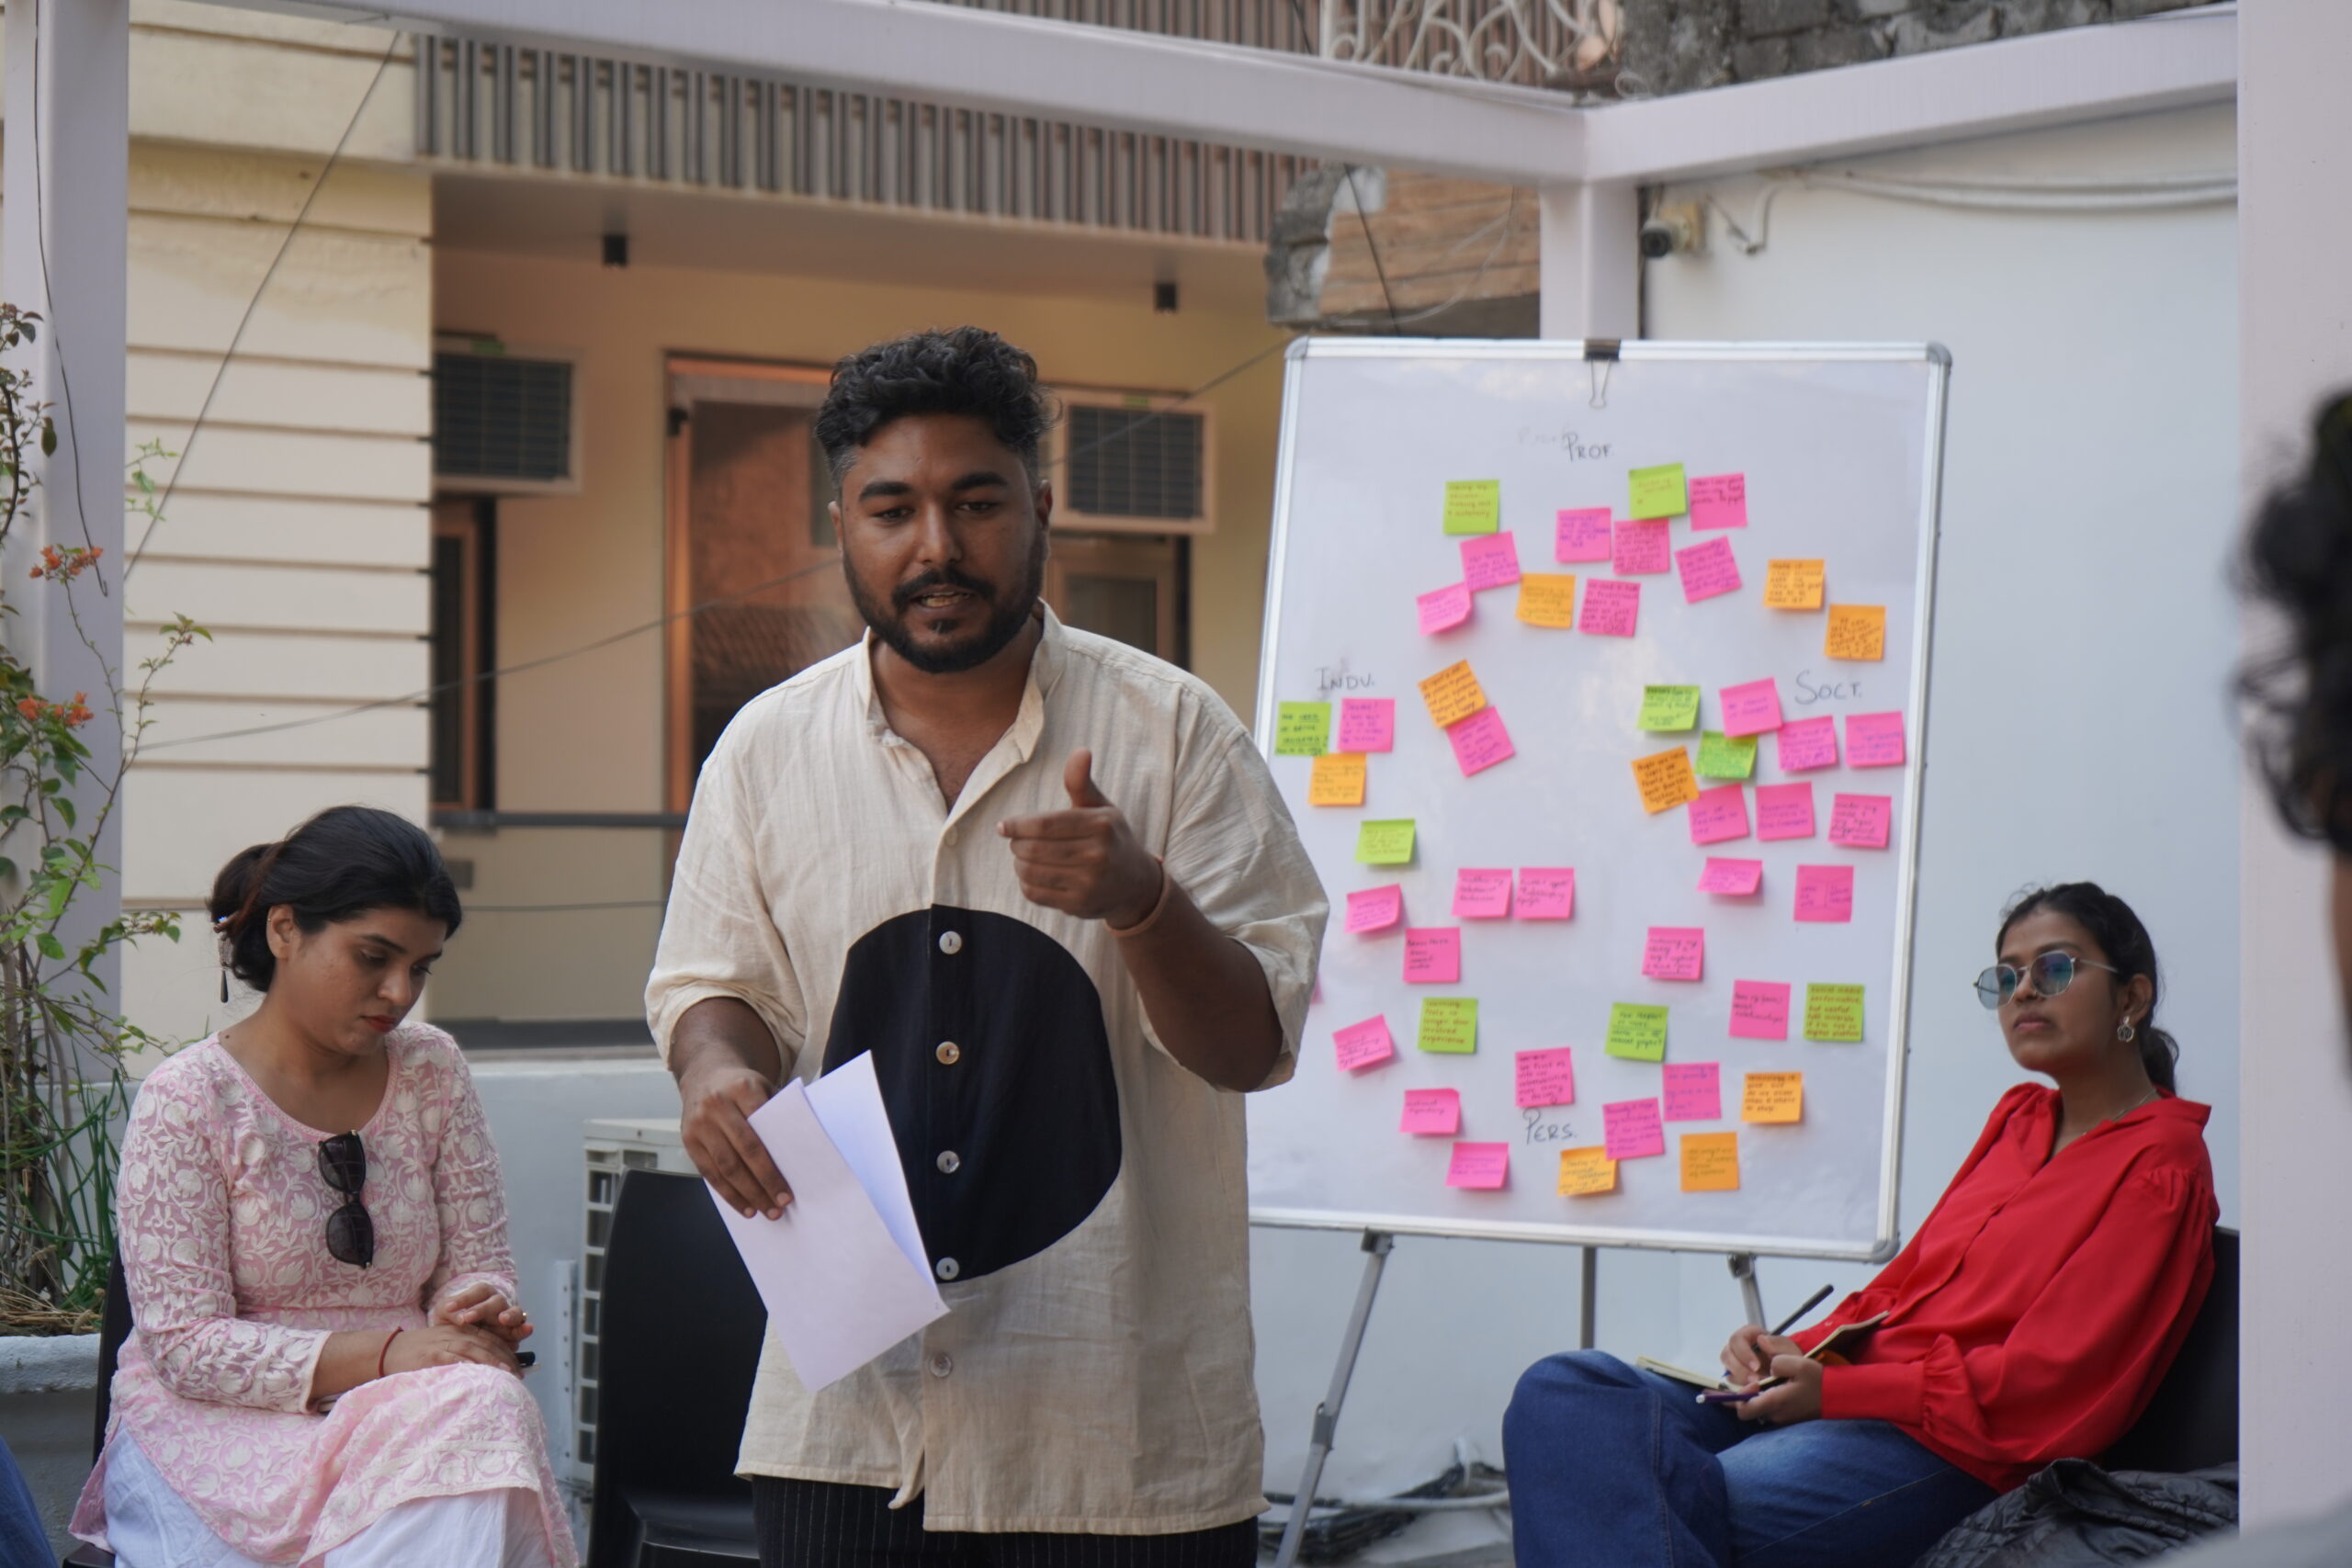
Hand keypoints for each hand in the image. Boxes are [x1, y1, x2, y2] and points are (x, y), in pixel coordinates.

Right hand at [383, 1323, 520, 1378]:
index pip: (490, 1339)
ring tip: (505, 1374)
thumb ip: (464, 1351)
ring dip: (492, 1361)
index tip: (519, 1369)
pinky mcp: (431, 1355)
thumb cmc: (419, 1353)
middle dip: (505, 1359)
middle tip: (518, 1375)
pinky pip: (452, 1358)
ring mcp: (443, 1343)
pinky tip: (478, 1373)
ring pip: (473, 1349)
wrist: (389, 1350)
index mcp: (461, 1330)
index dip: (507, 1353)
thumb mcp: (444, 1345)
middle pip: (486, 1343)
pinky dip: (466, 1365)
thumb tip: (489, 1369)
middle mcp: (455, 1333)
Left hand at [433, 1283, 534, 1346]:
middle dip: (483, 1309)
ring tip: (503, 1319)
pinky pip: (522, 1329)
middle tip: (468, 1317)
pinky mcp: (514, 1333)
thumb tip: (459, 1318)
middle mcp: (498, 1304)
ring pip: (515, 1312)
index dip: (465, 1298)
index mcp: (483, 1295)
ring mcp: (509, 1318)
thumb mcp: (445, 1315)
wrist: (461, 1340)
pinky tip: (527, 1329)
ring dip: (510, 1315)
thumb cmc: (454, 1321)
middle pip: (497, 1301)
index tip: (449, 1308)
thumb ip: (448, 1312)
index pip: (479, 1291)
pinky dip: (525, 1329)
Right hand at [681, 1059, 791, 1219]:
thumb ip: (778, 1112)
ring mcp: (699, 1123)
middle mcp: (717, 1105)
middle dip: (764, 1183)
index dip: (774, 1164)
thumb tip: (800, 1150)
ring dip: (746, 1194)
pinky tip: (743, 1206)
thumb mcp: (763, 1087)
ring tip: (764, 1211)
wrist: (704, 1073)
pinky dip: (727, 1192)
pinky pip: (708, 1172)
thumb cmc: (742, 1086)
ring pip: (725, 1166)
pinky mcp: (688, 1138)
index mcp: (742, 1089)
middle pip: (744, 1152)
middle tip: (780, 1205)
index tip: (789, 1188)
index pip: (762, 1131)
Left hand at [999, 751, 1162, 927]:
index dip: (1018, 825)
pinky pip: (1035, 893)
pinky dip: (1026, 883)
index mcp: (1102, 825)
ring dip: (1019, 864)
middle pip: (1034, 849)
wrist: (1137, 885)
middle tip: (1016, 842)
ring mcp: (1089, 884)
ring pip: (1031, 872)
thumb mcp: (1102, 808)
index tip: (1003, 827)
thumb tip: (1080, 751)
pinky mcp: (1079, 906)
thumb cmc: (1112, 839)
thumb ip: (1082, 782)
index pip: (1046, 825)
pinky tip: (1034, 875)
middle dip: (1017, 844)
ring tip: (1024, 857)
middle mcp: (1098, 856)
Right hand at [1720, 1326, 1798, 1385]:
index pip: (1737, 1339)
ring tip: (1756, 1388)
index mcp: (1748, 1335)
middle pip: (1727, 1355)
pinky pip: (1730, 1382)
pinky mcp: (1735, 1376)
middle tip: (1755, 1381)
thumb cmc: (1788, 1356)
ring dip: (1740, 1380)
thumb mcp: (1788, 1348)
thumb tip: (1760, 1340)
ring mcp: (1735, 1362)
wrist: (1791, 1371)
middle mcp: (1737, 1348)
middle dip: (1740, 1370)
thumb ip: (1777, 1343)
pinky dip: (1737, 1388)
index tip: (1756, 1367)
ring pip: (1727, 1369)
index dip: (1743, 1353)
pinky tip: (1747, 1393)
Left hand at [1736, 1352, 1823, 1426]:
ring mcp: (1781, 1418)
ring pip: (1759, 1408)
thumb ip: (1777, 1361)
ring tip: (1764, 1381)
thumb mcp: (1799, 1364)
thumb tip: (1767, 1368)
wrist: (1839, 1396)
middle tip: (1751, 1380)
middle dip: (1746, 1395)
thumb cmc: (1818, 1380)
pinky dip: (1766, 1399)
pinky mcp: (1787, 1417)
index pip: (1744, 1410)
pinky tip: (1773, 1387)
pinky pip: (1769, 1409)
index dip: (1739, 1396)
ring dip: (1757, 1396)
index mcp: (1775, 1403)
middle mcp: (1775, 1414)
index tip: (1752, 1382)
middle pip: (1748, 1409)